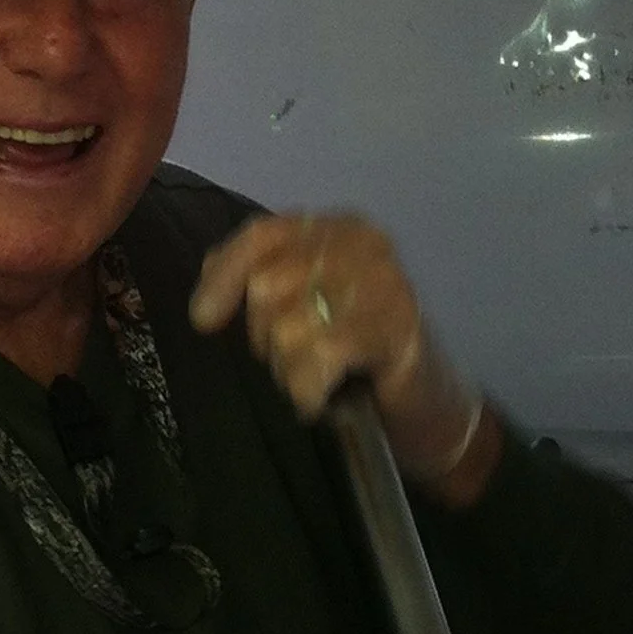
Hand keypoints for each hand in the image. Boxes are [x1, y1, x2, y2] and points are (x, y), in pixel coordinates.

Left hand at [189, 210, 494, 498]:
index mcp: (337, 227)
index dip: (225, 275)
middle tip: (299, 360)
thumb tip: (208, 280)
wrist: (428, 406)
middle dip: (266, 338)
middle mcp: (363, 243)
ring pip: (287, 328)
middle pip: (267, 285)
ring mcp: (384, 283)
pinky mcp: (397, 328)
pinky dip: (308, 389)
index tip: (204, 319)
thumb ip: (259, 278)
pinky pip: (319, 356)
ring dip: (289, 371)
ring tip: (319, 379)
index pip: (262, 234)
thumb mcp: (301, 306)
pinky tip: (319, 400)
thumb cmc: (353, 354)